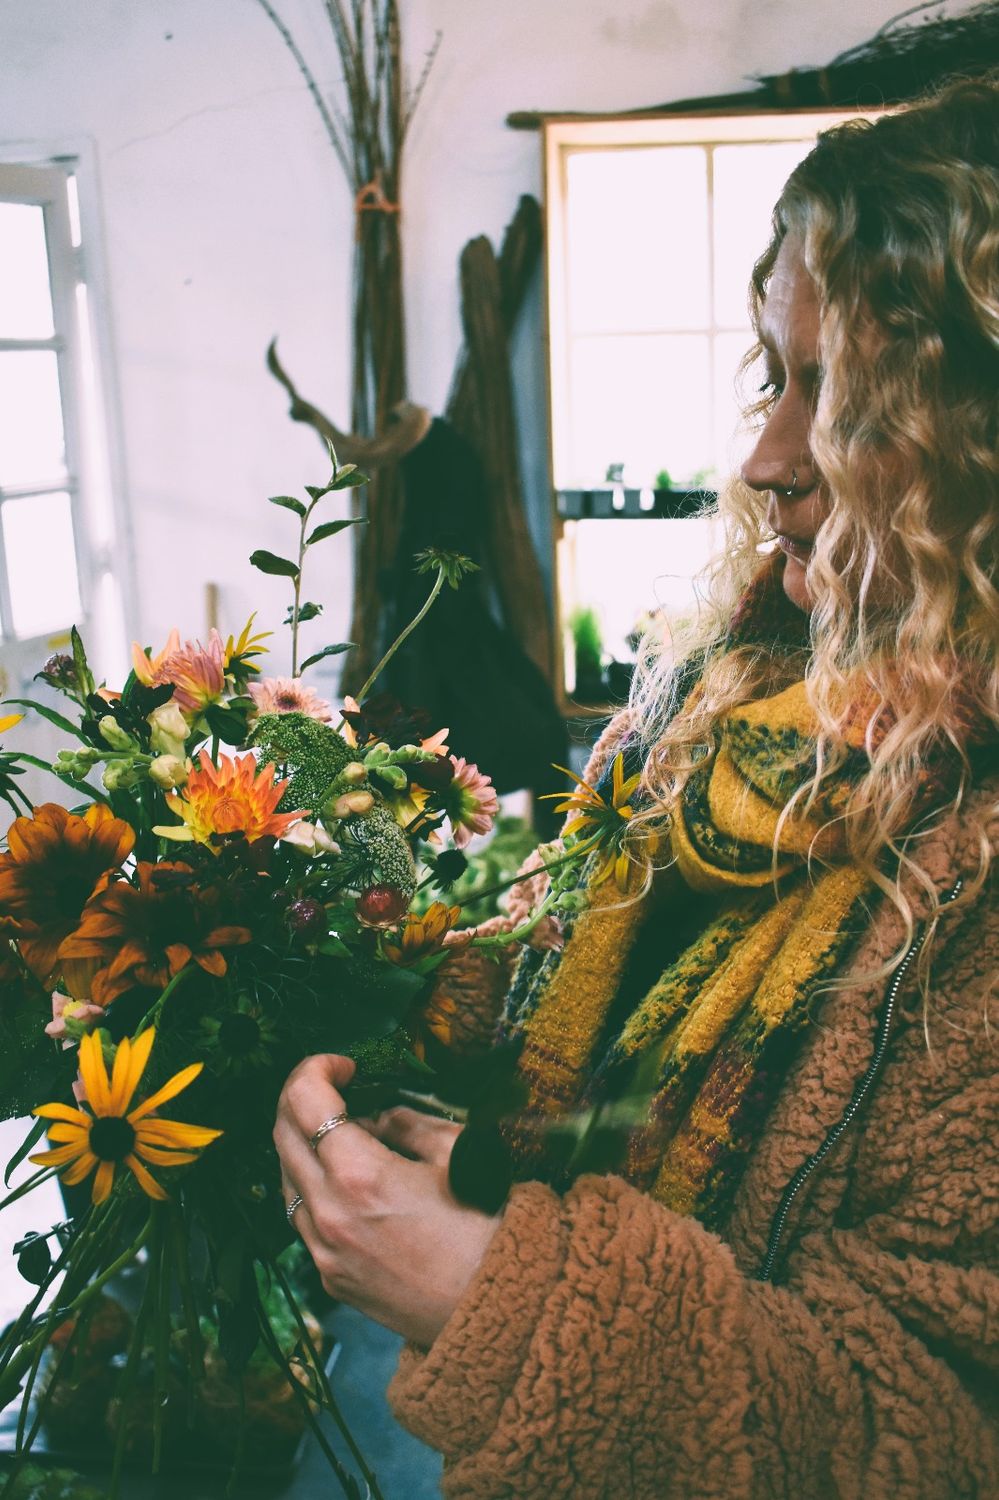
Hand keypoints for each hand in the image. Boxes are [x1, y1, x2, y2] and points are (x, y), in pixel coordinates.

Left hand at [274, 1053, 501, 1346]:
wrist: (496, 1310)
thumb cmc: (485, 1229)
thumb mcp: (455, 1152)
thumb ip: (408, 1123)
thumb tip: (380, 1116)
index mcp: (359, 1176)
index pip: (305, 1101)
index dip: (317, 1067)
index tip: (344, 1064)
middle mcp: (329, 1213)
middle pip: (283, 1134)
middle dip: (302, 1098)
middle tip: (335, 1086)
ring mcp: (323, 1251)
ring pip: (285, 1177)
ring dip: (303, 1142)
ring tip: (342, 1133)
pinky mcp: (330, 1277)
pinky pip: (302, 1218)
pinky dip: (312, 1185)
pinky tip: (345, 1180)